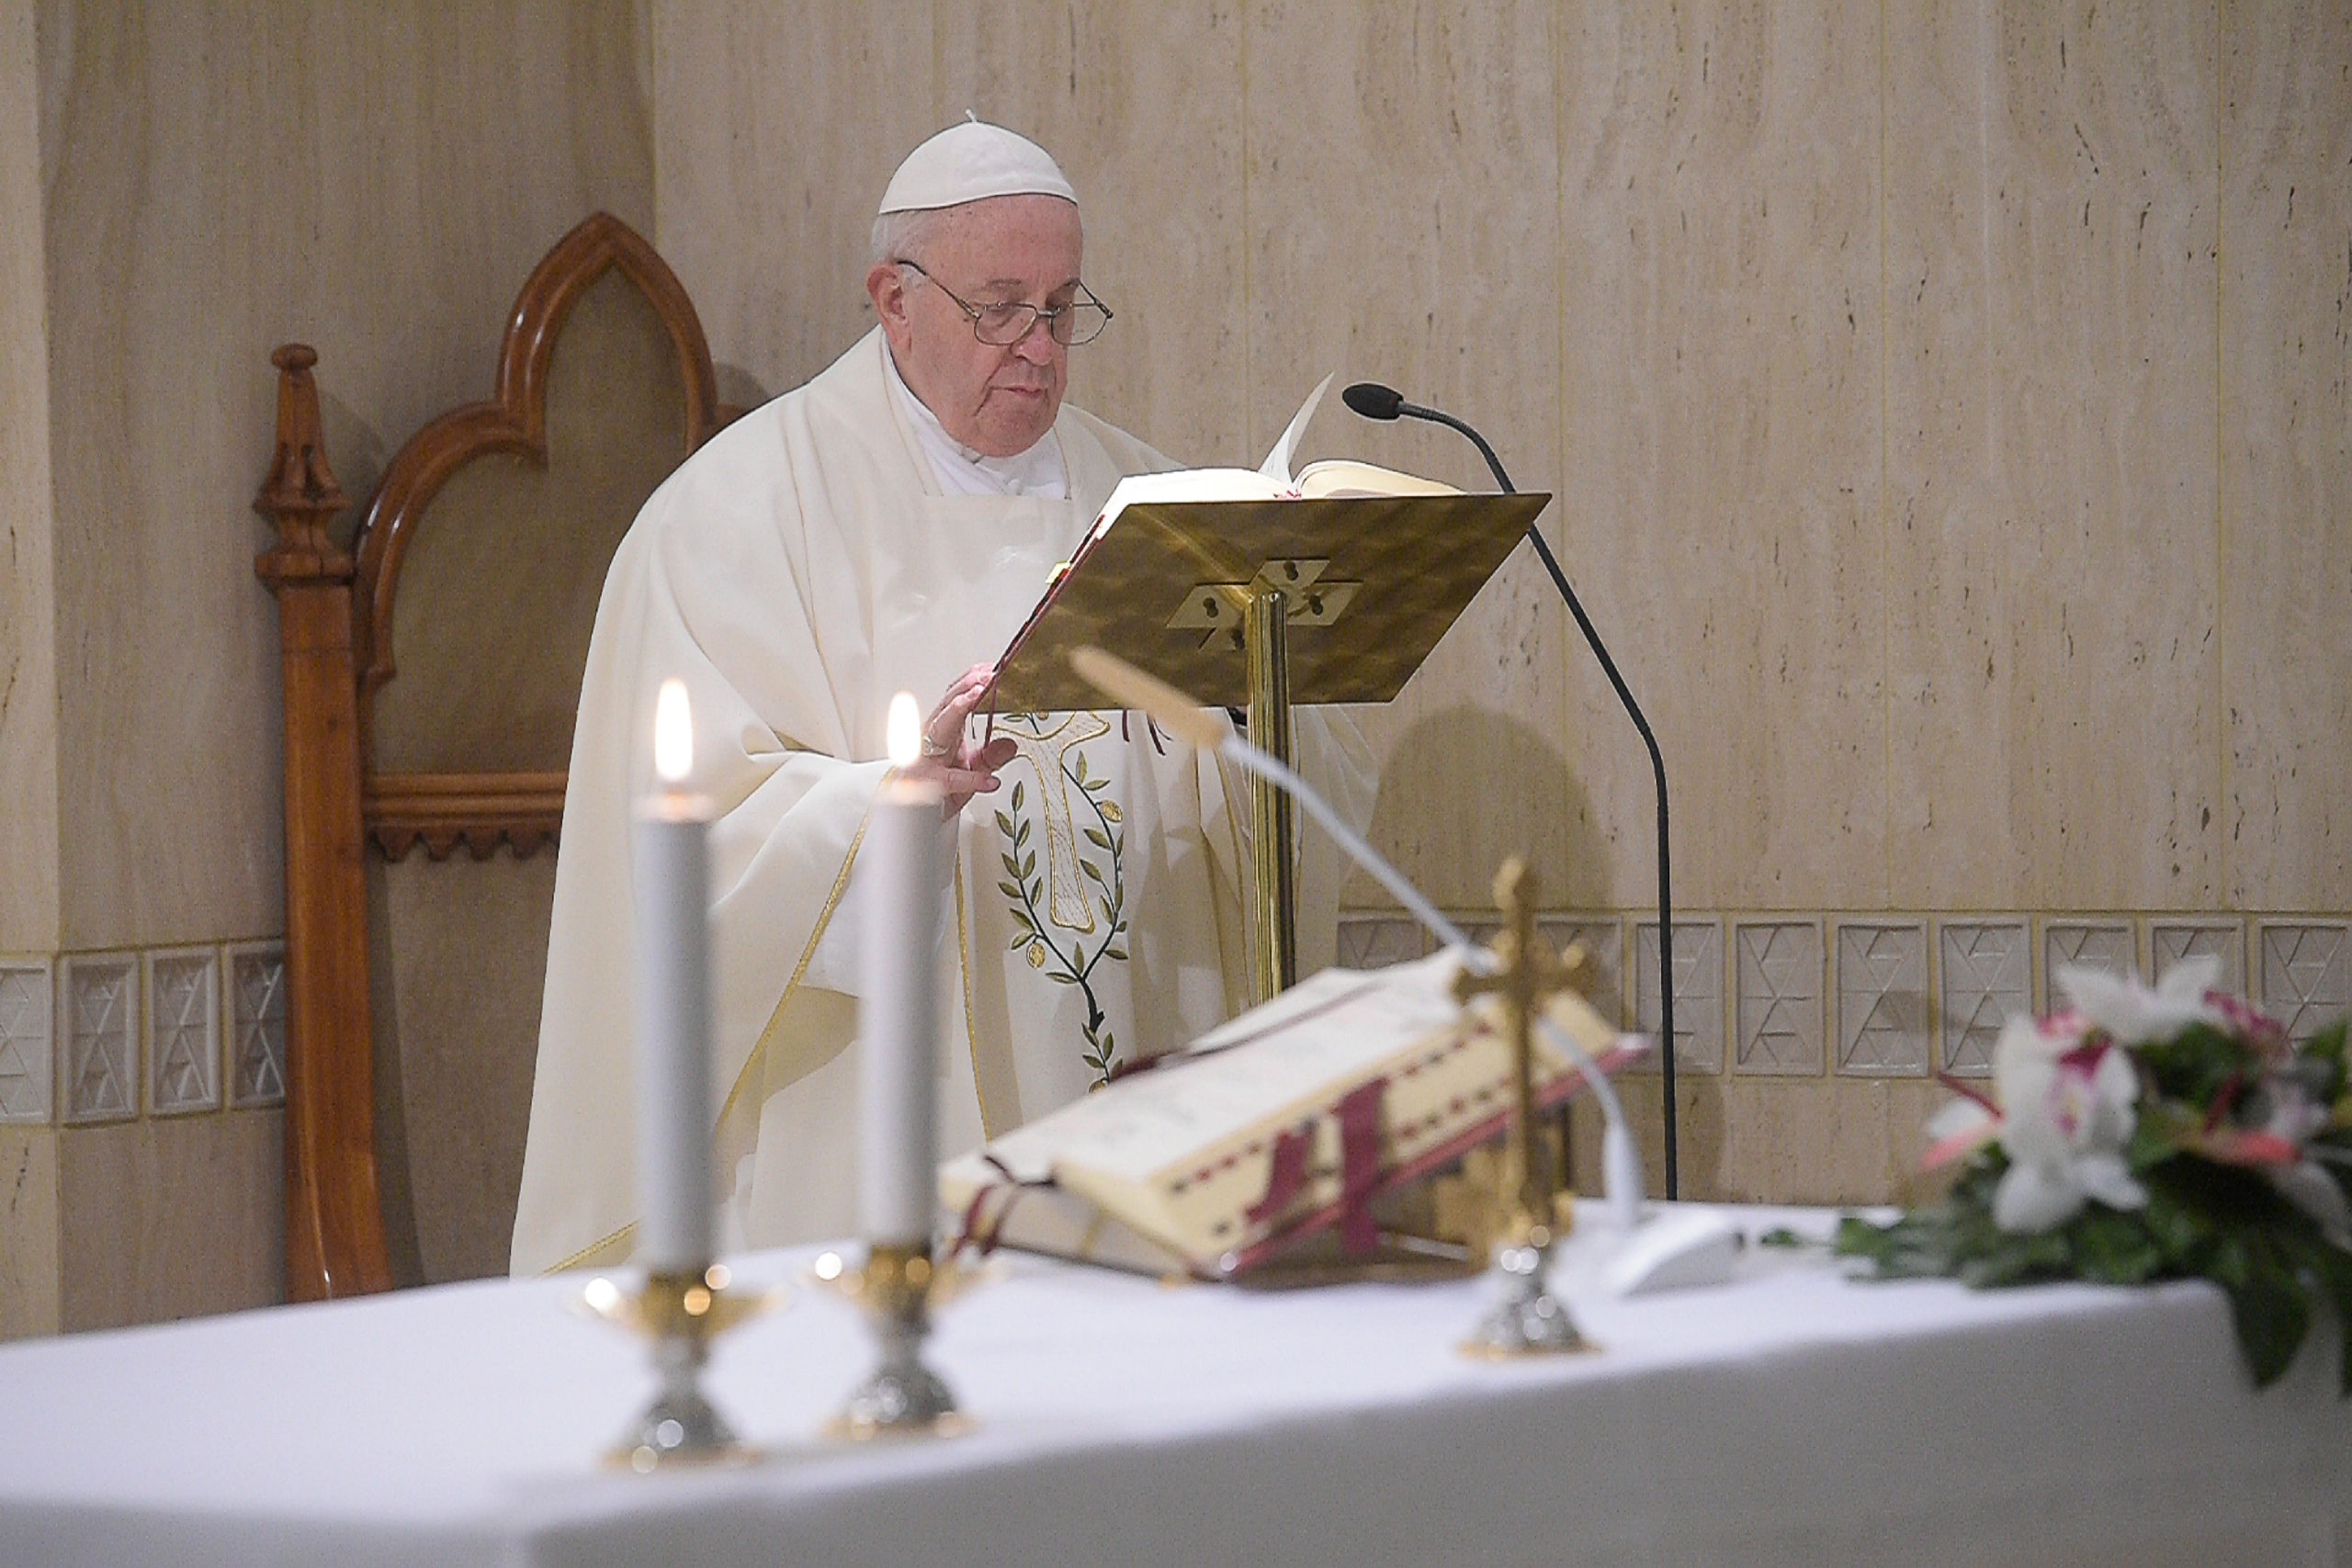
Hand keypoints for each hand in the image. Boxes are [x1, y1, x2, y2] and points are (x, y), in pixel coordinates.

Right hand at [904, 663, 1019, 818]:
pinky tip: (988, 780)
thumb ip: (992, 756)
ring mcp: (924, 758)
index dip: (971, 683)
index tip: (989, 670)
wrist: (914, 817)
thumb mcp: (972, 771)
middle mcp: (930, 739)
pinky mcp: (925, 783)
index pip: (955, 700)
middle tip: (987, 676)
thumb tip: (1012, 744)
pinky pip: (949, 779)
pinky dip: (969, 779)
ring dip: (958, 710)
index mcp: (943, 731)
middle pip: (946, 705)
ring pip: (939, 727)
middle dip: (966, 687)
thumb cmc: (937, 789)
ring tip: (976, 696)